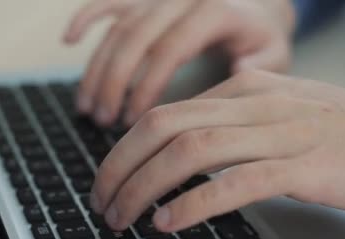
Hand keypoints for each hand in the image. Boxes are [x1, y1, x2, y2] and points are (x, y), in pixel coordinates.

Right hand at [64, 0, 294, 126]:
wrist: (253, 4)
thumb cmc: (260, 37)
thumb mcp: (275, 52)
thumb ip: (261, 64)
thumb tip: (236, 69)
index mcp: (214, 10)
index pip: (171, 48)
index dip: (146, 85)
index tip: (131, 120)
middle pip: (135, 37)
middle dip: (113, 82)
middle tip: (101, 120)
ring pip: (118, 26)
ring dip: (97, 67)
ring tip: (86, 107)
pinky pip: (111, 1)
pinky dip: (87, 17)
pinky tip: (68, 40)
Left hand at [89, 70, 344, 232]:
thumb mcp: (281, 116)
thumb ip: (234, 126)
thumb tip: (184, 150)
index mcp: (247, 86)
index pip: (166, 112)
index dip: (124, 148)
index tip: (108, 179)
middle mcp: (258, 102)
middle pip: (165, 126)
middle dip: (120, 167)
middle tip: (101, 202)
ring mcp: (281, 131)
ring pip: (191, 151)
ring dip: (145, 186)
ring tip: (123, 217)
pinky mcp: (305, 166)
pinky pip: (235, 182)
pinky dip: (195, 203)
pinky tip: (169, 222)